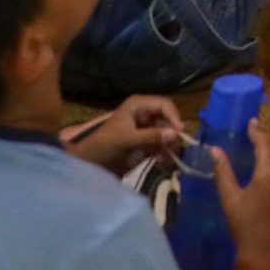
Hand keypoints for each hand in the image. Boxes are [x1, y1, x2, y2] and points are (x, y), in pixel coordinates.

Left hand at [69, 94, 186, 170]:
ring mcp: (146, 131)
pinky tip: (164, 163)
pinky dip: (166, 154)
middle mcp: (145, 115)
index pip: (164, 105)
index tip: (179, 133)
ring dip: (171, 146)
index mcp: (138, 106)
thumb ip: (151, 136)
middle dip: (173, 135)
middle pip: (168, 120)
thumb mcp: (127, 139)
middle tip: (176, 150)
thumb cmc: (104, 145)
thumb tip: (175, 134)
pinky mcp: (146, 146)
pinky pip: (163, 147)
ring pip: (168, 135)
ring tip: (169, 160)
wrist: (90, 164)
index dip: (173, 117)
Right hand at [212, 119, 269, 269]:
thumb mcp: (229, 197)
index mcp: (269, 173)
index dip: (258, 130)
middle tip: (255, 131)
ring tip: (260, 150)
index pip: (265, 143)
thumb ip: (223, 171)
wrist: (266, 254)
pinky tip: (269, 174)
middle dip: (265, 140)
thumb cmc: (244, 225)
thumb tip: (215, 150)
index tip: (252, 121)